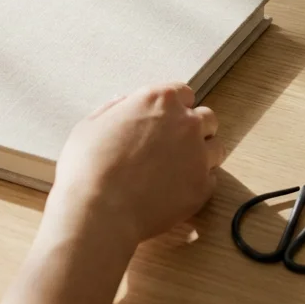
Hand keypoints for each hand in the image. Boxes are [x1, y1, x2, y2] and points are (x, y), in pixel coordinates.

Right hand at [45, 82, 223, 249]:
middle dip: (195, 129)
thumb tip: (124, 103)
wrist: (98, 210)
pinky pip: (211, 179)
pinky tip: (175, 190)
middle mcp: (185, 123)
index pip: (184, 93)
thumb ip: (114, 109)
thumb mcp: (90, 126)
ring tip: (178, 170)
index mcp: (159, 100)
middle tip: (175, 145)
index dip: (175, 107)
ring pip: (216, 148)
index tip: (166, 120)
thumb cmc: (88, 167)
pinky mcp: (203, 186)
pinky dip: (197, 183)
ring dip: (202, 154)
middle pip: (207, 118)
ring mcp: (198, 155)